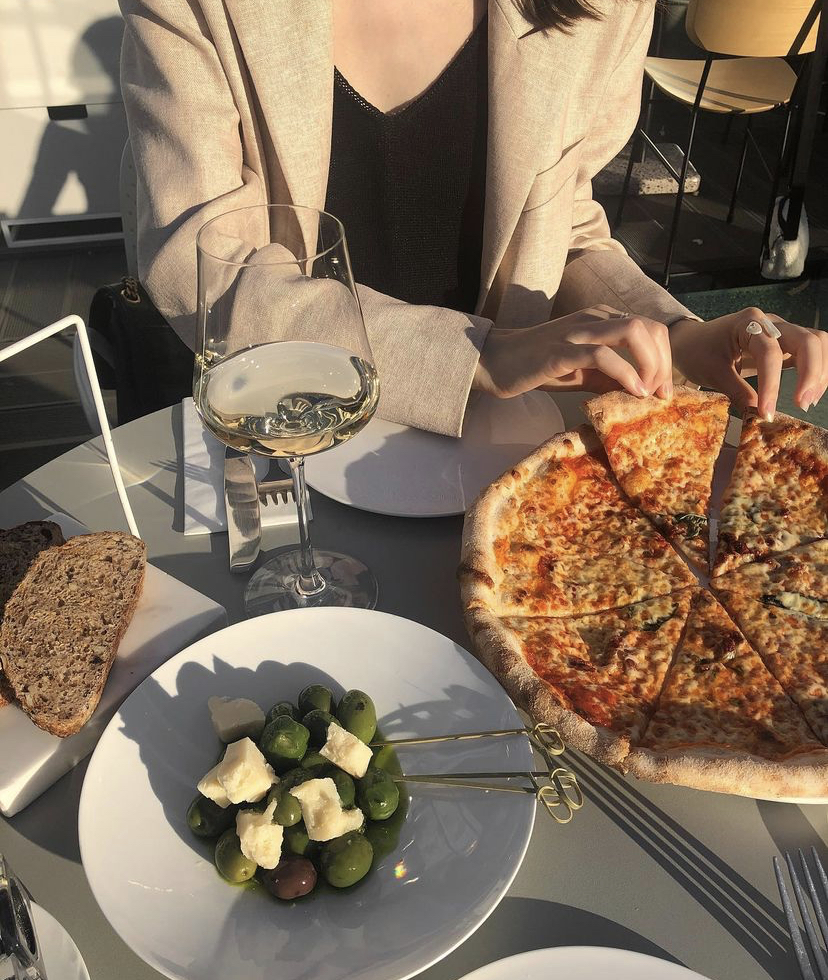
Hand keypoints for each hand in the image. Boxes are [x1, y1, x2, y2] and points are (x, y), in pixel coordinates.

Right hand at [474, 306, 672, 399]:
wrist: (498, 363)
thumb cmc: (539, 367)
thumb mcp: (583, 372)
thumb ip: (612, 376)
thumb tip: (642, 391)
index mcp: (602, 319)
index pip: (650, 328)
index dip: (665, 359)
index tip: (663, 390)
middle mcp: (594, 318)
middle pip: (648, 328)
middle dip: (663, 363)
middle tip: (659, 394)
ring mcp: (578, 332)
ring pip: (632, 333)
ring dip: (649, 365)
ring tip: (646, 392)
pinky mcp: (561, 351)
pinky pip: (602, 355)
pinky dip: (625, 373)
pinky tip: (632, 392)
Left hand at [670, 307, 827, 419]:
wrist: (691, 342)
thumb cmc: (697, 352)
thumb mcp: (712, 373)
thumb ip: (736, 392)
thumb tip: (758, 414)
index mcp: (748, 323)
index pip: (770, 353)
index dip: (772, 384)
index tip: (767, 413)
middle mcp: (770, 322)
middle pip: (807, 340)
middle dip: (811, 373)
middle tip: (802, 404)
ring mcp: (781, 331)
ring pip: (816, 343)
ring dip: (819, 372)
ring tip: (807, 401)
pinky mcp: (786, 344)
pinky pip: (811, 351)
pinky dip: (816, 370)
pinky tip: (809, 393)